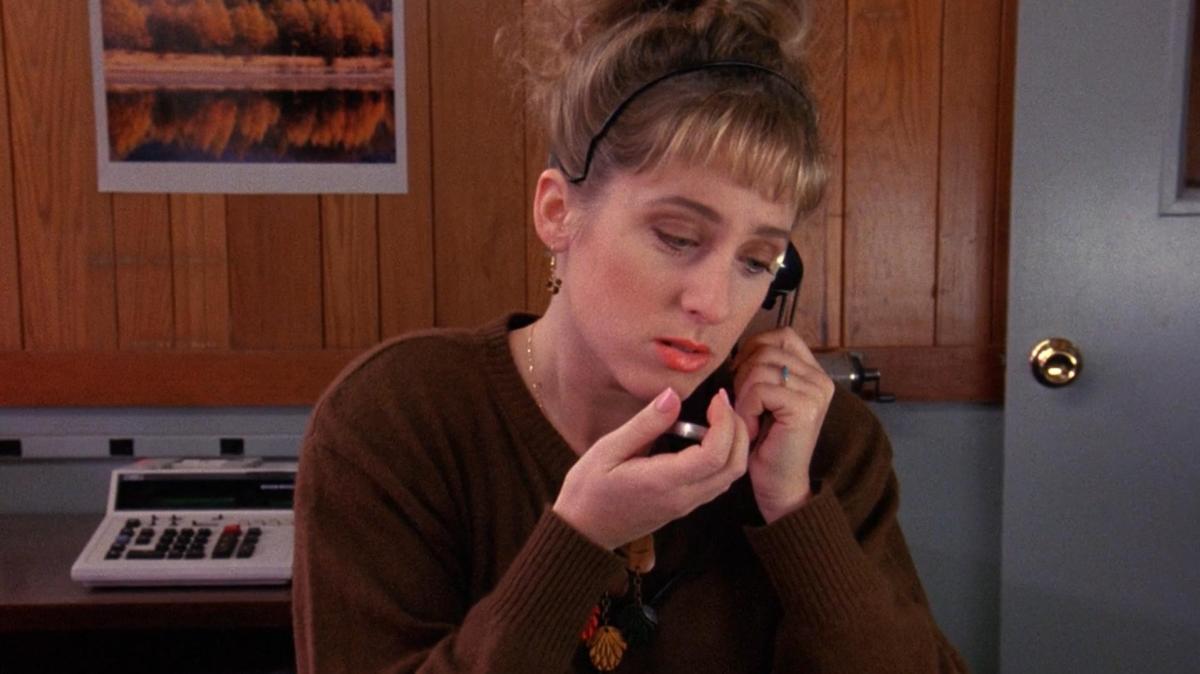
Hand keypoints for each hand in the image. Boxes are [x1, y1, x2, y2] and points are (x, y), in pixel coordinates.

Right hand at [552, 387, 749, 549]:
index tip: (717, 397)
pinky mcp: (684, 506)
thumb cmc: (588, 490)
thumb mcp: (608, 449)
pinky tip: (705, 437)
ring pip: (730, 477)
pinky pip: (718, 482)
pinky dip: (725, 457)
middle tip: (722, 402)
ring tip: (717, 415)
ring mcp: (685, 505)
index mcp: (663, 482)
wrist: (582, 533)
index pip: (714, 454)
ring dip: (734, 444)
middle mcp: (682, 497)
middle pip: (733, 467)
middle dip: (738, 430)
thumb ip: (645, 424)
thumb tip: (672, 396)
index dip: (725, 422)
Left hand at [731, 328, 833, 523]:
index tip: (742, 376)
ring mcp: (816, 392)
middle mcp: (820, 379)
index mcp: (813, 372)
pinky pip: (759, 390)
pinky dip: (746, 410)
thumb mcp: (765, 396)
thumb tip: (735, 351)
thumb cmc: (766, 442)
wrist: (779, 483)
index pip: (781, 336)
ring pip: (758, 370)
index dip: (754, 349)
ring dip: (742, 397)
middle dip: (742, 376)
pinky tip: (754, 429)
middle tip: (746, 407)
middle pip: (764, 351)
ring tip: (751, 420)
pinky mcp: (805, 408)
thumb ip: (761, 368)